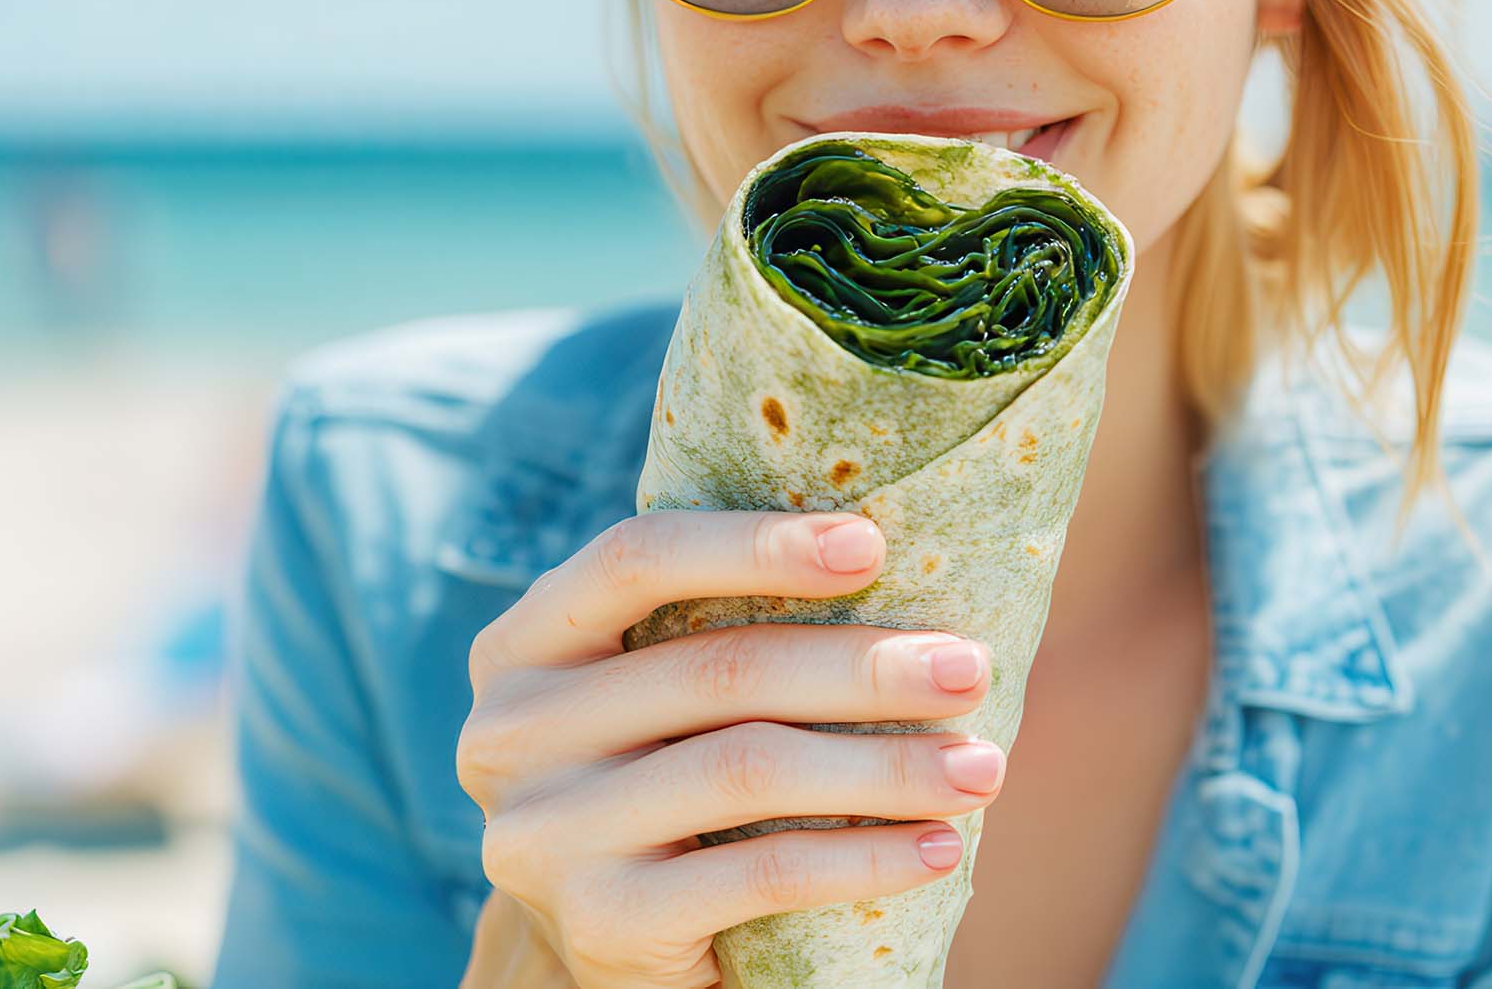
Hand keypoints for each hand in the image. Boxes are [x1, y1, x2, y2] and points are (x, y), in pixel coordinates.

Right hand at [455, 509, 1003, 988]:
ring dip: (884, 767)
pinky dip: (862, 858)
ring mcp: (543, 833)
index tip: (873, 545)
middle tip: (968, 668)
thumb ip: (717, 627)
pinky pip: (757, 875)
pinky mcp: (598, 923)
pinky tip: (936, 848)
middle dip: (863, 666)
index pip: (635, 559)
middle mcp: (510, 731)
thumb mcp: (660, 697)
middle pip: (717, 669)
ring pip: (746, 769)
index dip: (754, 544)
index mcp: (525, 643)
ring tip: (981, 767)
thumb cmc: (670, 779)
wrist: (613, 947)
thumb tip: (900, 554)